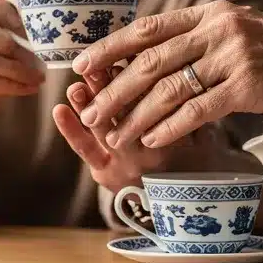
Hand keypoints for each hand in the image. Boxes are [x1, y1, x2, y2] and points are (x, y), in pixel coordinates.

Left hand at [53, 66, 219, 193]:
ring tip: (77, 85)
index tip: (129, 57)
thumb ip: (191, 107)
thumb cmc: (192, 161)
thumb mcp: (202, 135)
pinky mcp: (104, 171)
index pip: (156, 101)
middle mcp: (148, 149)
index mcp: (174, 134)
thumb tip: (182, 69)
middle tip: (97, 66)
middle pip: (126, 111)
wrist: (177, 205)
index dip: (141, 80)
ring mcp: (123, 161)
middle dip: (109, 86)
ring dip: (88, 103)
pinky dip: (70, 129)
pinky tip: (60, 109)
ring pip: (103, 128)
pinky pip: (85, 149)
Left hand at [71, 1, 262, 148]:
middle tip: (88, 110)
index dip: (110, 47)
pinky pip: (197, 109)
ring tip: (113, 136)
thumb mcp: (245, 32)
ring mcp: (233, 56)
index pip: (149, 28)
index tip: (81, 65)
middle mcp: (218, 29)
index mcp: (213, 13)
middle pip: (149, 60)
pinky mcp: (248, 86)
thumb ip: (207, 39)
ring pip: (168, 88)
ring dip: (135, 116)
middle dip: (113, 89)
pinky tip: (152, 141)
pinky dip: (170, 127)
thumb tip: (164, 55)